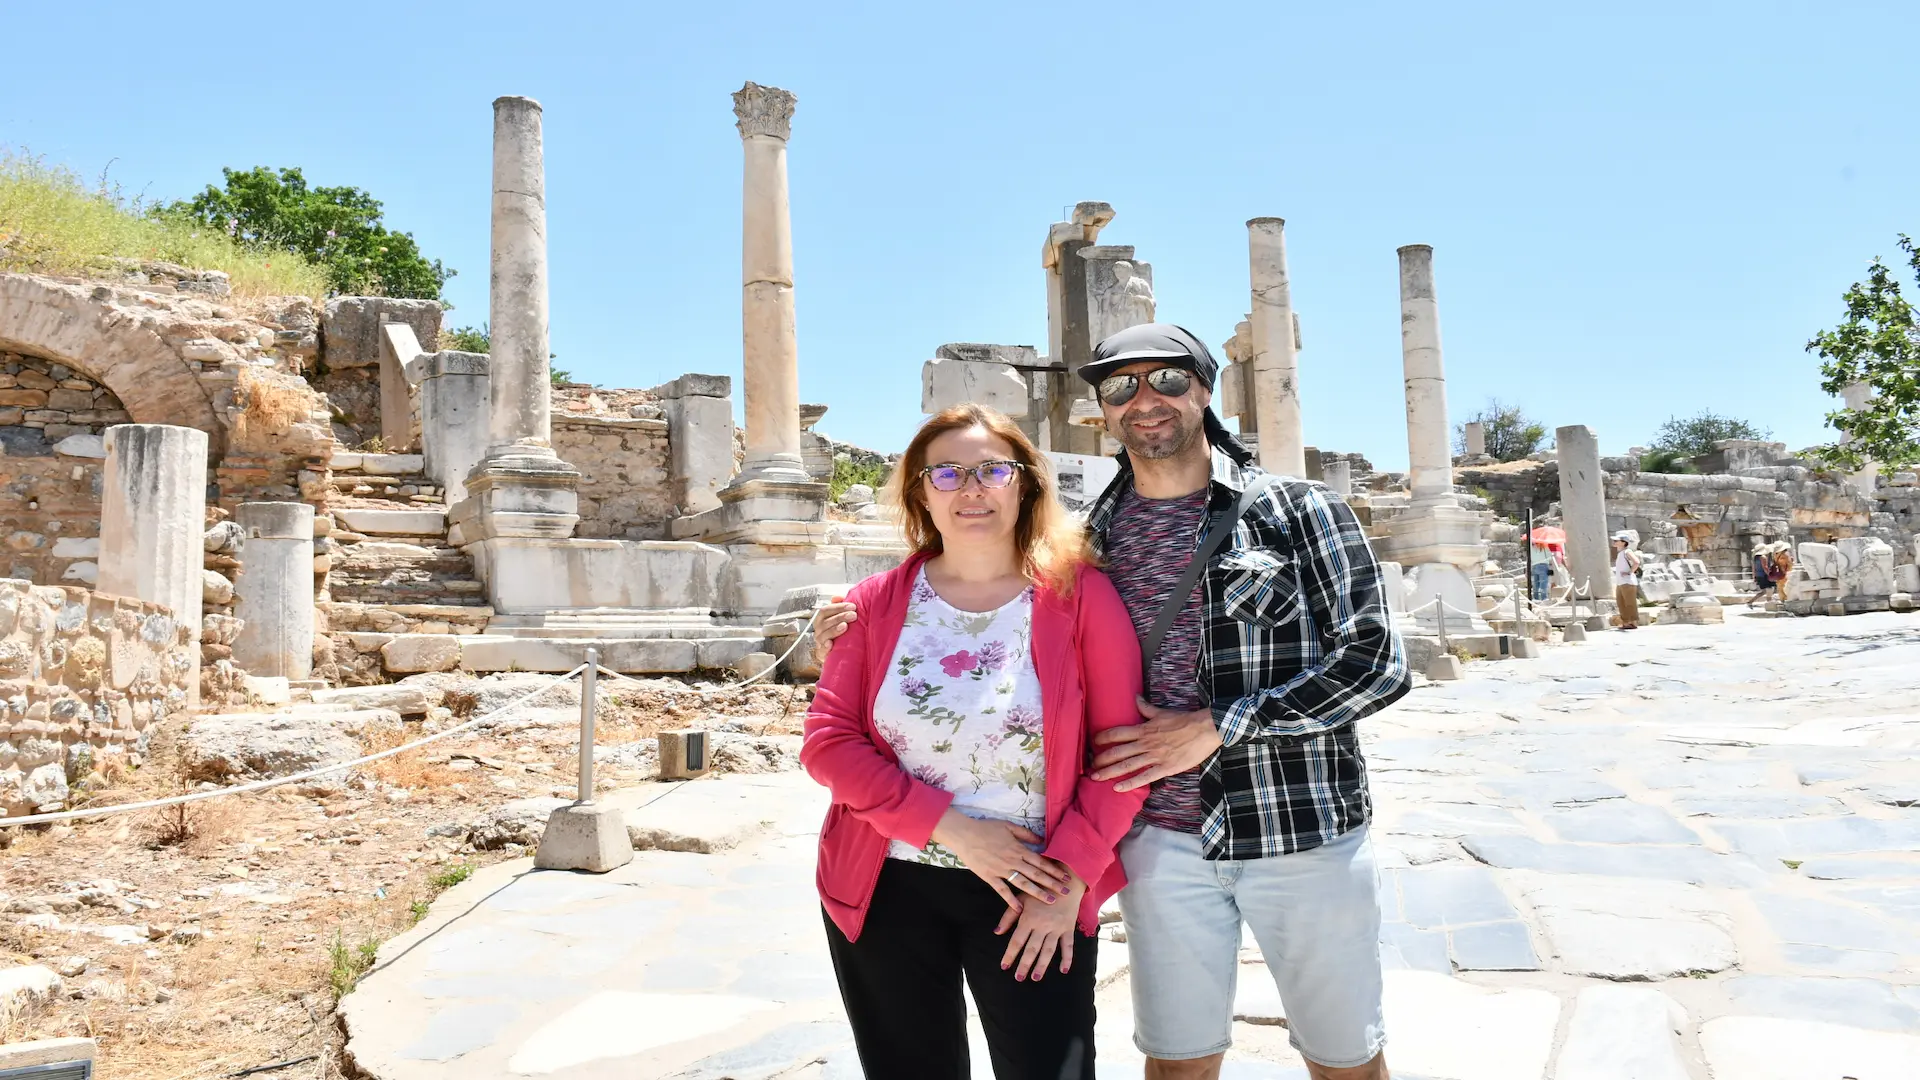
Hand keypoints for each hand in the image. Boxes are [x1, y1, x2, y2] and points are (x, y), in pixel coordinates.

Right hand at [811, 599, 856, 664]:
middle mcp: (819, 630)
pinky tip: (831, 644)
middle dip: (839, 617)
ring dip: (834, 629)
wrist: (839, 652)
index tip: (852, 606)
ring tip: (845, 626)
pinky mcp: (822, 654)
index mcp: (821, 620)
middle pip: (825, 621)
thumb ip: (839, 606)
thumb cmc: (840, 633)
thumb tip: (837, 597)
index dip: (838, 607)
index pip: (825, 610)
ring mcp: (820, 642)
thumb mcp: (841, 618)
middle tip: (853, 615)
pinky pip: (821, 651)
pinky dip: (825, 647)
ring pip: (823, 635)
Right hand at [930, 809, 1072, 908]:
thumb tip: (1041, 840)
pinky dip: (1011, 900)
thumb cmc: (987, 829)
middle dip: (1052, 884)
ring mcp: (1001, 870)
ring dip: (1038, 893)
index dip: (1054, 870)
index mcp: (1018, 849)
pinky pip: (1002, 890)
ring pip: (1023, 883)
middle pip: (1036, 874)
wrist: (965, 834)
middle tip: (1066, 893)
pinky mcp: (990, 877)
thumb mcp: (1009, 826)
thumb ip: (1026, 834)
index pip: (1040, 862)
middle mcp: (1012, 861)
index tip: (1065, 877)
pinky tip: (1020, 908)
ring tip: (1050, 901)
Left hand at [996, 870, 1086, 980]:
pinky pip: (1068, 946)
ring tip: (1035, 977)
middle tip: (1018, 978)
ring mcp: (1056, 928)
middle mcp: (1042, 925)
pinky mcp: (1068, 929)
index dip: (1010, 954)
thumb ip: (1009, 916)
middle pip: (1032, 949)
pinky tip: (1064, 970)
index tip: (1004, 966)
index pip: (1017, 940)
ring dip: (1042, 965)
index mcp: (1029, 918)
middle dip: (1024, 964)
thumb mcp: (1022, 898)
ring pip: (1048, 950)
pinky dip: (1067, 958)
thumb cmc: (1040, 890)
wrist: (1065, 882)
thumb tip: (997, 932)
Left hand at [1089, 697, 1223, 792]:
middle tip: (1089, 765)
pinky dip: (1130, 783)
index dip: (1103, 737)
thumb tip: (1136, 698)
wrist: (1205, 729)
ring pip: (1127, 765)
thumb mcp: (1162, 712)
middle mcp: (1146, 743)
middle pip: (1118, 751)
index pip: (1118, 733)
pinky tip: (1117, 788)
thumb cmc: (1185, 720)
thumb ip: (1146, 708)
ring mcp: (1155, 756)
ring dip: (1109, 772)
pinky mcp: (1165, 767)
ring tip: (1095, 777)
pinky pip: (1145, 777)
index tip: (1093, 742)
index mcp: (1144, 729)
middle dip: (1101, 759)